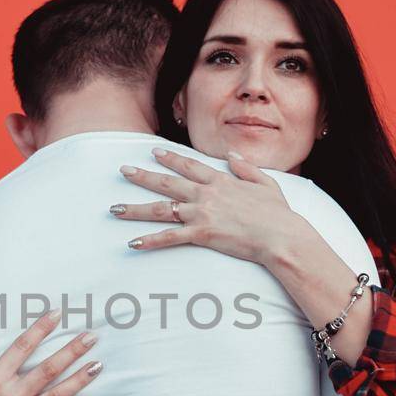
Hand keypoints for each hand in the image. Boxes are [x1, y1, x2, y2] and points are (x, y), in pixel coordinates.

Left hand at [114, 148, 320, 267]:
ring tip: (114, 209)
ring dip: (135, 209)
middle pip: (167, 183)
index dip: (170, 158)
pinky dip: (150, 241)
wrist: (281, 235)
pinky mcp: (202, 234)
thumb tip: (232, 155)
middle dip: (143, 176)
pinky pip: (170, 238)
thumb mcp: (265, 183)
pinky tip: (132, 243)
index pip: (189, 165)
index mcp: (221, 181)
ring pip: (161, 209)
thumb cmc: (277, 213)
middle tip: (122, 171)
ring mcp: (202, 213)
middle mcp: (206, 194)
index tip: (153, 152)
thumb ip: (246, 167)